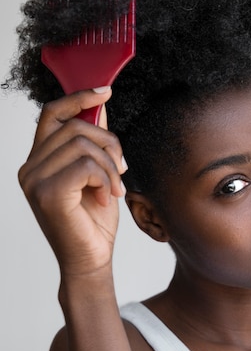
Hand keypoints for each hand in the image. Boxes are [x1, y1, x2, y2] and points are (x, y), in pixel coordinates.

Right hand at [18, 88, 126, 281]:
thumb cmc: (93, 219)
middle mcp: (29, 167)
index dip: (79, 98)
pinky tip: (105, 197)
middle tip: (120, 168)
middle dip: (109, 143)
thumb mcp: (98, 172)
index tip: (106, 91)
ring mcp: (34, 180)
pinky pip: (86, 165)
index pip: (52, 114)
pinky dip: (105, 178)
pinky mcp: (47, 193)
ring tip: (113, 187)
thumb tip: (101, 105)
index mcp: (39, 160)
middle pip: (75, 127)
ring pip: (84, 145)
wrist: (91, 259)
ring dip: (110, 165)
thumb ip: (94, 141)